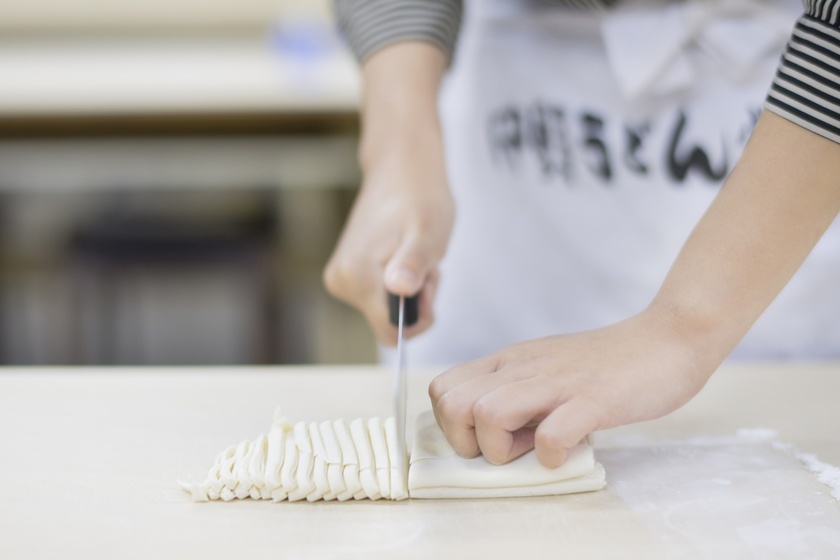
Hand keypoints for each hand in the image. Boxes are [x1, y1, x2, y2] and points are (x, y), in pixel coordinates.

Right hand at [324, 145, 453, 345]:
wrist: (400, 170)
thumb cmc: (419, 198)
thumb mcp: (427, 232)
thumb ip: (413, 263)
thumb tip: (399, 289)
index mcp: (358, 277)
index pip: (392, 333)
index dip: (418, 314)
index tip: (428, 281)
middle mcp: (342, 282)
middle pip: (389, 322)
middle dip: (416, 299)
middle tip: (425, 261)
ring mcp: (342, 278)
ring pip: (387, 310)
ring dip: (410, 288)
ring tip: (415, 252)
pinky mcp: (347, 274)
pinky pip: (381, 297)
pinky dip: (400, 281)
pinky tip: (404, 252)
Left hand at [429, 306, 723, 467]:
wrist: (668, 338)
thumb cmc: (607, 362)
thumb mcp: (547, 368)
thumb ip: (519, 391)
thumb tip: (495, 434)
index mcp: (511, 361)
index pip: (442, 388)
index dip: (452, 424)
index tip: (487, 437)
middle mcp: (525, 367)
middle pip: (453, 403)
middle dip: (468, 441)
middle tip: (506, 449)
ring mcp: (558, 382)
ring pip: (488, 413)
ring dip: (503, 447)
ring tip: (534, 449)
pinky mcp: (594, 399)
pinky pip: (552, 433)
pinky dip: (552, 454)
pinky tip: (567, 451)